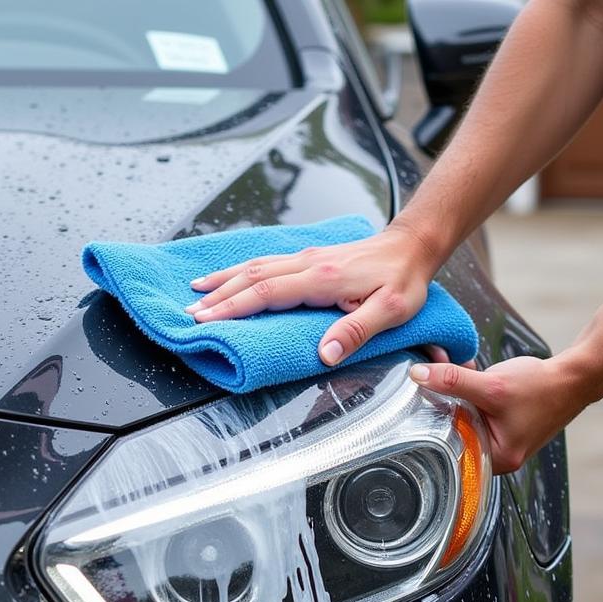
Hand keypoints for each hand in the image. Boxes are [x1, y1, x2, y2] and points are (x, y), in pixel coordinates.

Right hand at [185, 224, 439, 365]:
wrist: (412, 246)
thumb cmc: (403, 280)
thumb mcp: (391, 311)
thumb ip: (356, 331)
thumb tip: (324, 355)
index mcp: (323, 278)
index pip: (267, 293)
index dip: (234, 307)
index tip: (208, 320)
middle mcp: (308, 264)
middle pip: (252, 277)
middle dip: (218, 297)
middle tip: (190, 314)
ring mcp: (305, 258)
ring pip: (254, 266)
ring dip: (224, 280)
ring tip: (196, 293)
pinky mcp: (307, 258)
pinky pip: (265, 262)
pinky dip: (240, 271)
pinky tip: (228, 277)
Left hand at [410, 353, 594, 473]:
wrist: (576, 377)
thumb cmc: (542, 388)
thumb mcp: (493, 385)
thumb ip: (453, 381)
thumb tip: (417, 375)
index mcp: (495, 459)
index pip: (449, 446)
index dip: (430, 421)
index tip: (414, 399)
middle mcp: (495, 456)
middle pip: (453, 432)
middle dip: (439, 404)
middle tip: (423, 380)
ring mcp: (497, 440)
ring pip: (461, 418)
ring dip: (450, 394)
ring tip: (439, 370)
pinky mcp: (498, 424)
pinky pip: (472, 410)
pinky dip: (464, 392)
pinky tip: (459, 371)